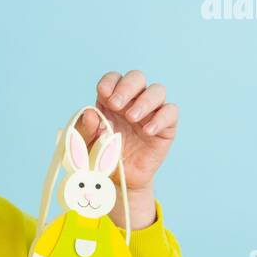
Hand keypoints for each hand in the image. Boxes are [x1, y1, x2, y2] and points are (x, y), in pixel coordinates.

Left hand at [77, 70, 177, 228]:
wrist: (120, 179)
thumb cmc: (102, 157)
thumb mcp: (88, 144)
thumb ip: (86, 129)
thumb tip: (89, 113)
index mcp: (112, 100)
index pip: (114, 78)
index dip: (110, 82)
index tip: (103, 94)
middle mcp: (133, 101)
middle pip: (137, 77)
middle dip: (126, 87)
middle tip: (116, 104)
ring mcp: (151, 112)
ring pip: (157, 90)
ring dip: (144, 100)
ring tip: (132, 118)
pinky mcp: (166, 127)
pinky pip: (171, 113)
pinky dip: (160, 118)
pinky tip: (147, 131)